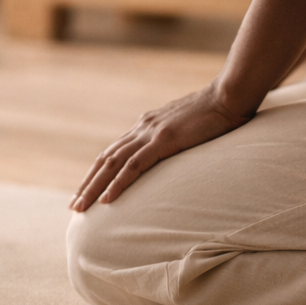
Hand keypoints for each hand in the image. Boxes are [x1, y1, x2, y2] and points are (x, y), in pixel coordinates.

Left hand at [70, 82, 250, 210]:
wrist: (230, 96)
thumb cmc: (217, 112)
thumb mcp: (189, 127)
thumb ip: (175, 138)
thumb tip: (173, 151)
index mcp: (146, 125)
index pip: (114, 152)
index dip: (98, 172)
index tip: (88, 191)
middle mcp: (142, 128)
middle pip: (105, 159)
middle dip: (88, 184)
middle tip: (75, 207)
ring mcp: (151, 133)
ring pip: (112, 164)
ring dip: (94, 187)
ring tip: (81, 208)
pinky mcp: (164, 140)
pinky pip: (133, 166)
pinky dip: (117, 184)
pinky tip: (106, 200)